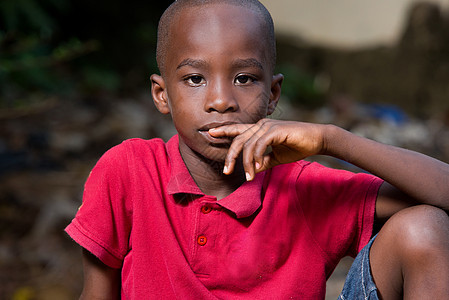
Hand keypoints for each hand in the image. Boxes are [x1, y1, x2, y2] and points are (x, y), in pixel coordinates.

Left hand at [209, 119, 327, 179]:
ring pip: (247, 144)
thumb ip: (263, 162)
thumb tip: (252, 170)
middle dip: (230, 156)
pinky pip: (259, 144)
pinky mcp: (276, 130)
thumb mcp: (276, 157)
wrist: (317, 139)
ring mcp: (268, 126)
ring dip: (247, 163)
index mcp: (259, 130)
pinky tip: (258, 168)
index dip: (224, 130)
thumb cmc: (297, 146)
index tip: (210, 132)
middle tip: (226, 172)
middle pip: (238, 140)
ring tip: (249, 177)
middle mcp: (261, 125)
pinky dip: (256, 157)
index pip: (238, 130)